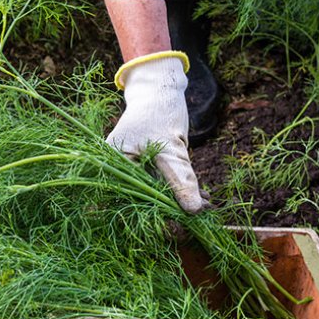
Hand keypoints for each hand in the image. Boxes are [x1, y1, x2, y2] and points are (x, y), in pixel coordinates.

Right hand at [106, 51, 209, 213]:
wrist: (160, 90)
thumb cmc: (158, 112)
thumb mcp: (171, 148)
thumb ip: (180, 179)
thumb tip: (194, 211)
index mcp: (112, 164)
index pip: (130, 199)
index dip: (152, 215)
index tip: (176, 228)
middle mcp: (118, 169)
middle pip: (143, 198)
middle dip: (171, 209)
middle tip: (197, 217)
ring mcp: (133, 167)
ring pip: (157, 192)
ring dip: (180, 199)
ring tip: (206, 206)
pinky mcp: (148, 165)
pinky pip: (163, 182)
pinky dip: (181, 188)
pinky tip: (202, 196)